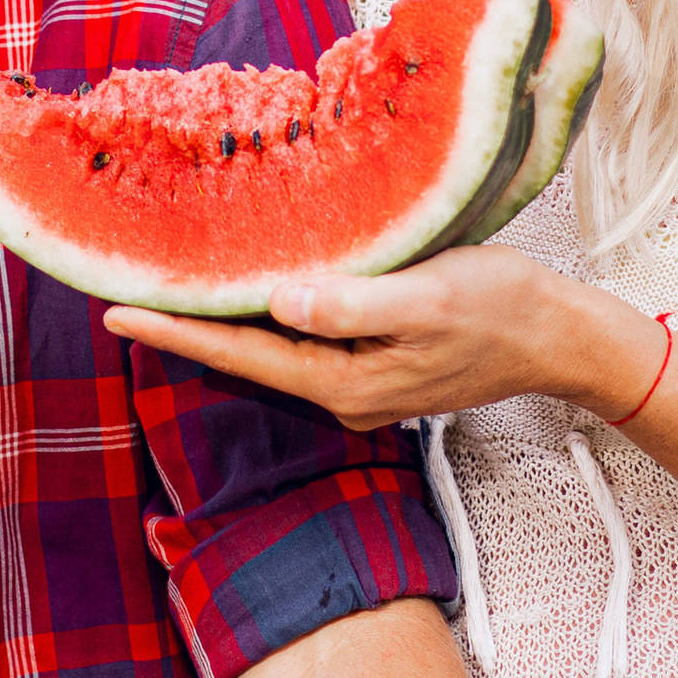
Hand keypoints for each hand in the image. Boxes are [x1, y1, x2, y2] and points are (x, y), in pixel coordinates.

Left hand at [107, 245, 657, 435]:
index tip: (116, 313)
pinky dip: (273, 314)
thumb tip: (282, 303)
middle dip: (188, 326)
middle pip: (247, 357)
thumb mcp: (432, 297)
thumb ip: (355, 305)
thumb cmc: (504, 309)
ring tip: (170, 284)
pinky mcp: (375, 364)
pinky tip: (254, 285)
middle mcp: (343, 393)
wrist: (561, 338)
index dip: (177, 333)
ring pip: (275, 348)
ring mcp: (359, 383)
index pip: (242, 355)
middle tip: (124, 289)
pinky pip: (307, 339)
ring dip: (227, 318)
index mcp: (347, 382)